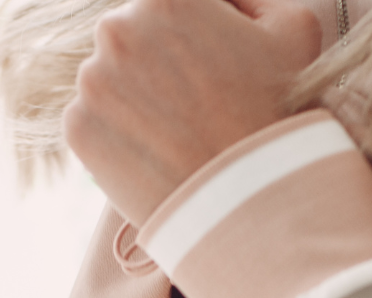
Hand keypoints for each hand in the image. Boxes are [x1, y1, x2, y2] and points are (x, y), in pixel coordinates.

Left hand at [64, 0, 321, 225]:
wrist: (246, 203)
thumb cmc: (275, 116)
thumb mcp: (294, 31)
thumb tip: (229, 2)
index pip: (174, 7)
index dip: (200, 34)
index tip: (216, 64)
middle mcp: (116, 28)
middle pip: (136, 40)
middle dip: (163, 64)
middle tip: (197, 106)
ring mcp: (91, 81)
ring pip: (112, 82)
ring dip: (139, 100)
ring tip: (179, 135)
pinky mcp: (77, 128)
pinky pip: (96, 123)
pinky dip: (121, 137)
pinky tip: (156, 155)